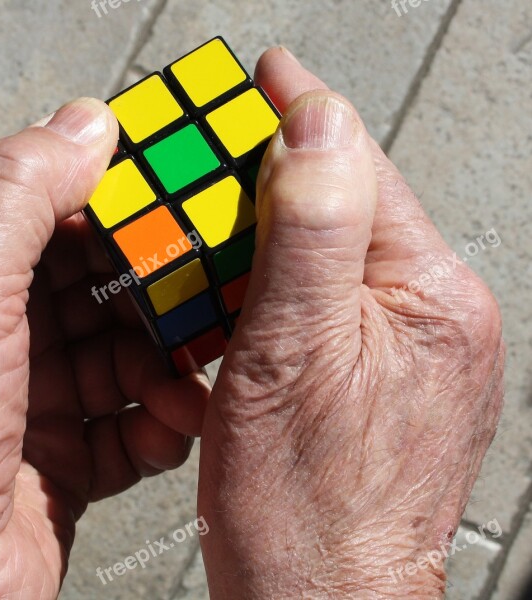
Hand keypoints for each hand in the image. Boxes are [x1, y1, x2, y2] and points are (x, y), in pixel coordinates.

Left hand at [0, 99, 209, 597]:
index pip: (61, 220)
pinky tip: (172, 429)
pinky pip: (134, 429)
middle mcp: (5, 343)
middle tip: (211, 289)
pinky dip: (162, 427)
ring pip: (131, 362)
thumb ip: (18, 195)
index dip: (124, 202)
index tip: (185, 192)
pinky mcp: (69, 464)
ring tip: (190, 380)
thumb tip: (87, 120)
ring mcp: (40, 406)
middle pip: (108, 293)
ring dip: (169, 368)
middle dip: (162, 293)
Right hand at [198, 48, 503, 598]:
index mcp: (430, 295)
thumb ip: (313, 229)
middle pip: (343, 208)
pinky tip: (238, 292)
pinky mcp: (378, 375)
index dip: (299, 115)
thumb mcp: (291, 351)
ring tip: (216, 217)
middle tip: (220, 144)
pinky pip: (323, 303)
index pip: (358, 168)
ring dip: (265, 236)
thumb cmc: (305, 503)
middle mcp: (432, 314)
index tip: (264, 71)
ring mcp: (408, 346)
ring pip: (328, 256)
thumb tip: (317, 121)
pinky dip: (274, 289)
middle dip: (274, 176)